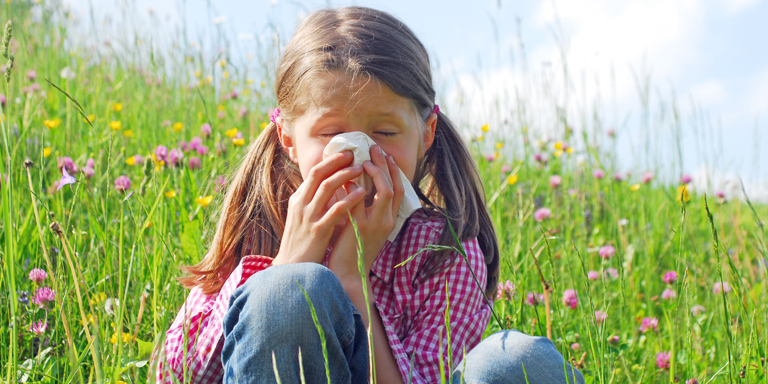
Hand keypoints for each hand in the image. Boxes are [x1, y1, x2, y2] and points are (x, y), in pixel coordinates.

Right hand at [272, 151, 366, 265]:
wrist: (292, 268)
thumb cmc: (301, 243)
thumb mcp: (302, 218)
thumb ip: (312, 202)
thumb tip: (327, 186)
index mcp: (298, 200)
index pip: (313, 173)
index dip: (330, 160)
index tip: (345, 153)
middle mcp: (301, 204)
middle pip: (318, 174)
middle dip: (337, 161)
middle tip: (354, 153)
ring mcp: (309, 217)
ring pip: (326, 188)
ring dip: (344, 175)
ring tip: (361, 168)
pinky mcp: (318, 231)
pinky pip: (335, 210)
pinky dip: (349, 199)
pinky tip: (361, 193)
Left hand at [328, 145, 404, 282]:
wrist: (348, 273)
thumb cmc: (352, 249)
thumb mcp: (365, 226)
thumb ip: (364, 206)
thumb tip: (355, 182)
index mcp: (389, 220)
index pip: (399, 190)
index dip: (394, 171)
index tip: (386, 155)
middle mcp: (386, 221)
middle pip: (394, 186)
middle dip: (385, 165)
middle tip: (375, 148)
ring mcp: (375, 224)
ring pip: (384, 191)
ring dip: (375, 172)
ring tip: (364, 159)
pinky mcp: (359, 227)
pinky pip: (359, 201)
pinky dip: (354, 186)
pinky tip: (347, 176)